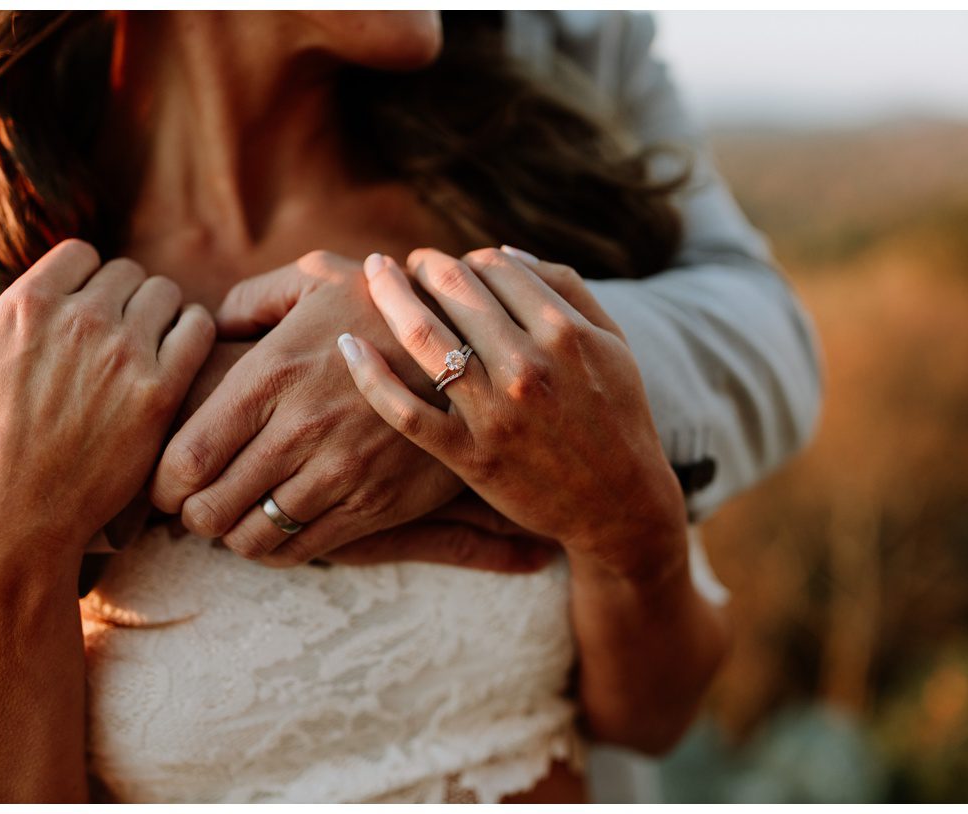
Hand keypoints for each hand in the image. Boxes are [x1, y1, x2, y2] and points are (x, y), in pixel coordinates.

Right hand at [0, 240, 213, 572]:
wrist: (11, 517)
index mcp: (28, 304)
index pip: (79, 254)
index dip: (81, 279)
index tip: (82, 309)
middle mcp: (80, 319)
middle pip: (125, 272)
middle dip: (120, 297)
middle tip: (116, 334)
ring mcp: (124, 354)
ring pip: (164, 293)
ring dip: (158, 313)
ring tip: (149, 344)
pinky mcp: (159, 392)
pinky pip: (198, 330)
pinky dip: (192, 333)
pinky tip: (178, 357)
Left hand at [150, 251, 463, 566]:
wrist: (479, 346)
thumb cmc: (386, 306)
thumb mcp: (319, 275)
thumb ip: (252, 298)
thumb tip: (207, 327)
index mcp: (272, 373)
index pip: (187, 457)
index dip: (162, 483)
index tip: (163, 484)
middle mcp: (300, 429)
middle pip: (210, 507)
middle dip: (188, 515)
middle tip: (191, 506)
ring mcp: (341, 472)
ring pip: (252, 538)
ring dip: (230, 535)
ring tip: (230, 519)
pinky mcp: (376, 504)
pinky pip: (303, 550)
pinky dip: (275, 550)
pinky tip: (274, 529)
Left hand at [338, 247, 687, 583]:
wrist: (620, 505)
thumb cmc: (616, 416)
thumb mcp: (612, 344)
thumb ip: (566, 289)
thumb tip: (504, 251)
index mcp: (564, 333)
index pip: (495, 267)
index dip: (464, 258)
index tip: (446, 264)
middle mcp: (528, 366)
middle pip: (454, 290)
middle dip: (422, 266)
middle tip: (400, 263)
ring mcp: (495, 413)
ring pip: (425, 337)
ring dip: (390, 296)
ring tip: (375, 278)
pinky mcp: (469, 455)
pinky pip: (405, 411)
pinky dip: (371, 374)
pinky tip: (348, 345)